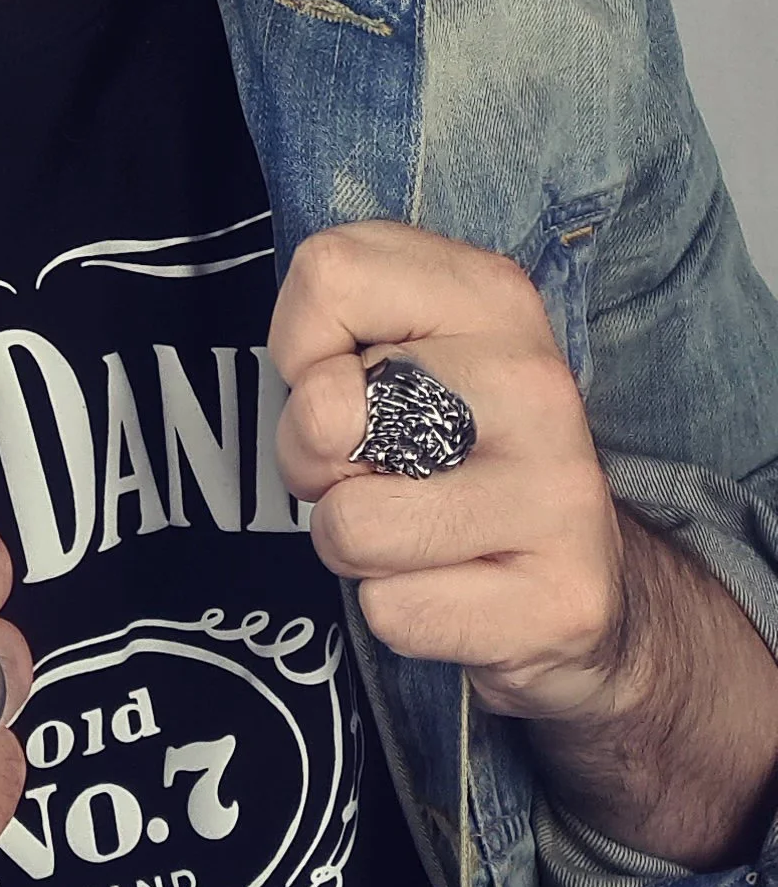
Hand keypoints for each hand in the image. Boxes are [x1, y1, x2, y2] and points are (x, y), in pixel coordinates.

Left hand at [271, 220, 633, 726]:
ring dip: (353, 546)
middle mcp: (535, 381)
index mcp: (492, 295)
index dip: (302, 345)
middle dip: (312, 459)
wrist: (586, 578)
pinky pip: (393, 612)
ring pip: (350, 527)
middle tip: (373, 471)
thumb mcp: (399, 351)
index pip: (328, 274)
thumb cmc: (458, 450)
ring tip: (413, 530)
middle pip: (324, 411)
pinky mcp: (563, 599)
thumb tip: (314, 403)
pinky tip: (455, 585)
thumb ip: (334, 334)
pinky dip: (398, 610)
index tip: (349, 379)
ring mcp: (558, 492)